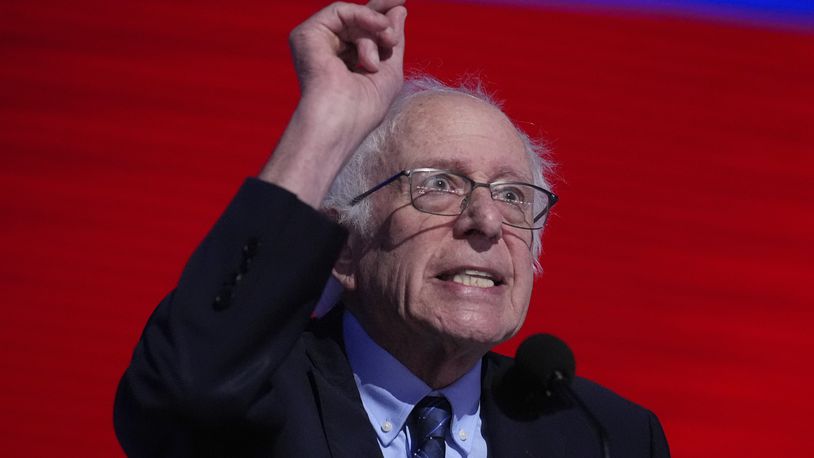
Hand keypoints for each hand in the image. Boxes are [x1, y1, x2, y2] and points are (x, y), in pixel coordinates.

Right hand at [260, 0, 407, 207]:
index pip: (361, 32)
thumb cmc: (365, 108)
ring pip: (353, 18)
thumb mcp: (389, 70)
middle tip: (399, 6)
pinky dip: (364, 16)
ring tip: (387, 45)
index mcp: (342, 62)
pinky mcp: (306, 35)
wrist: (342, 120)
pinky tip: (379, 30)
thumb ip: (393, 39)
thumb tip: (399, 9)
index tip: (401, 3)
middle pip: (357, 19)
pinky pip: (341, 10)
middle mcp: (326, 50)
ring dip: (377, 29)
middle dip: (381, 15)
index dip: (380, 17)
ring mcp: (315, 42)